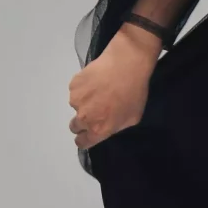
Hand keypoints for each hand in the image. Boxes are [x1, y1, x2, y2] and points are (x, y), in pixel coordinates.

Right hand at [68, 25, 158, 150]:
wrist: (126, 64)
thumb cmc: (134, 92)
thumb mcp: (132, 117)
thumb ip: (115, 126)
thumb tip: (107, 126)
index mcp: (98, 129)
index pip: (82, 142)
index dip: (84, 139)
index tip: (87, 134)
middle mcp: (84, 118)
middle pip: (75, 126)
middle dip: (83, 121)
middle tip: (96, 109)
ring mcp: (76, 100)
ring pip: (77, 106)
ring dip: (85, 101)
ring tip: (100, 89)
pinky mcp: (73, 85)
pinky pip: (76, 91)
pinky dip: (83, 88)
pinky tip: (96, 80)